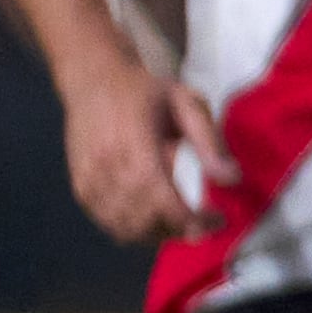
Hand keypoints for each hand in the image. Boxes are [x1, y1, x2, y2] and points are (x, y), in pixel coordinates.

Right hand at [60, 56, 228, 243]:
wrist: (94, 78)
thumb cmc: (146, 91)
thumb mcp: (187, 104)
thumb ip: (210, 142)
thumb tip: (231, 179)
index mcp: (136, 147)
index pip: (164, 202)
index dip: (193, 221)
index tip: (218, 219)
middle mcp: (108, 167)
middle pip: (144, 222)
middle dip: (179, 230)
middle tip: (203, 223)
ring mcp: (89, 178)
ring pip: (123, 227)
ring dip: (156, 234)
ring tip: (179, 221)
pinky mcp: (79, 184)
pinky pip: (105, 220)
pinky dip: (130, 228)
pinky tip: (151, 218)